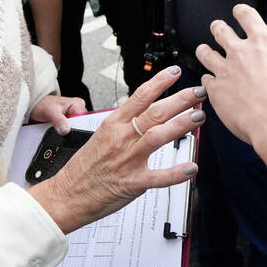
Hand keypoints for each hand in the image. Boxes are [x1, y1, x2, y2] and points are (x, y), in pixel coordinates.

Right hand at [29, 66, 204, 233]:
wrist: (67, 194)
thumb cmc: (84, 167)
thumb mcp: (102, 135)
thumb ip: (125, 124)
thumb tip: (146, 112)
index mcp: (114, 125)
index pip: (140, 96)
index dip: (160, 82)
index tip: (176, 72)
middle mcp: (122, 138)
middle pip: (155, 112)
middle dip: (180, 100)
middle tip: (199, 92)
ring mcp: (127, 160)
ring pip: (158, 136)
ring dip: (181, 125)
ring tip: (198, 117)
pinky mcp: (132, 183)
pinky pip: (158, 177)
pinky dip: (176, 173)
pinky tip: (192, 167)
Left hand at [196, 4, 266, 150]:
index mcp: (265, 43)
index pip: (247, 16)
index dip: (241, 12)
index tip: (238, 12)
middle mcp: (241, 52)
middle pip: (220, 29)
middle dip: (218, 28)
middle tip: (218, 29)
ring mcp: (225, 69)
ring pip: (205, 52)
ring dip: (204, 51)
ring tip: (204, 51)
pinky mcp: (215, 90)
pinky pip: (204, 80)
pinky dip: (206, 81)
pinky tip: (208, 84)